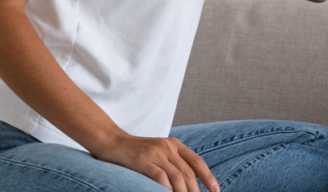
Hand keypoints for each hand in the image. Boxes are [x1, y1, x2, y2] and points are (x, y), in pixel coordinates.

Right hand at [92, 134, 218, 191]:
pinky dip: (166, 188)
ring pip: (177, 176)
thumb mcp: (159, 152)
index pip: (197, 162)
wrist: (111, 141)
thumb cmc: (136, 151)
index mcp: (175, 144)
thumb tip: (189, 181)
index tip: (216, 190)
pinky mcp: (141, 160)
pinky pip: (159, 176)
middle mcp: (167, 146)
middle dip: (196, 190)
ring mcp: (155, 152)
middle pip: (188, 172)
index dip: (208, 177)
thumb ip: (174, 162)